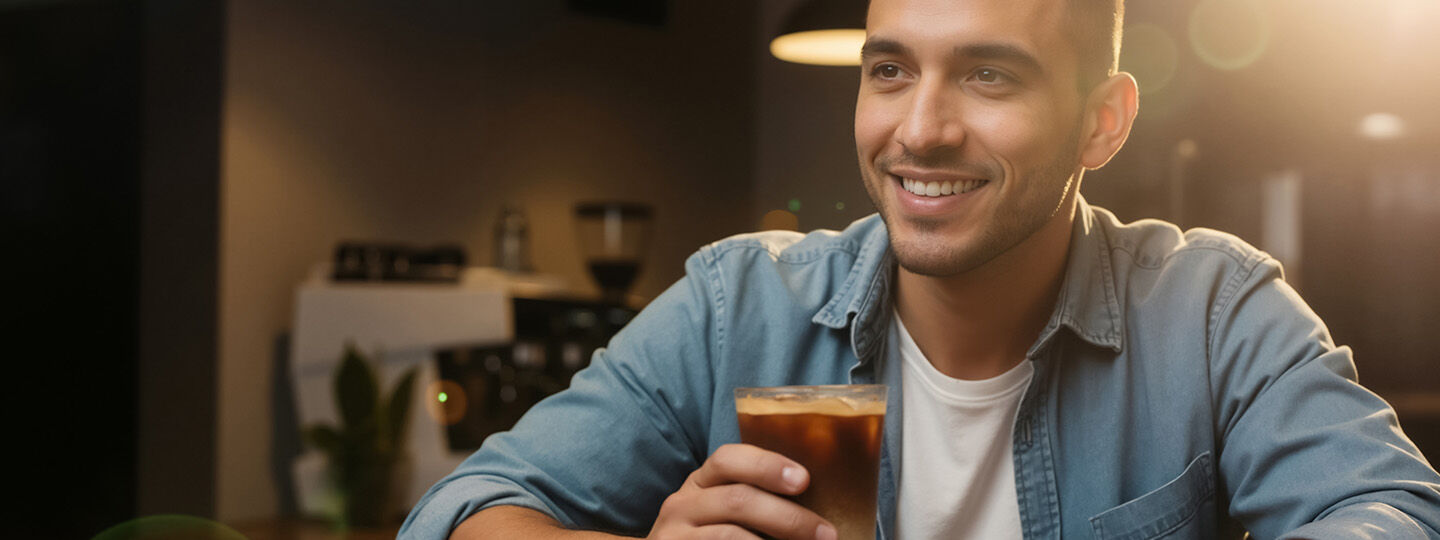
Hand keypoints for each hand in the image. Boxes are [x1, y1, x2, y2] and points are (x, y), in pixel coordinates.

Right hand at [647, 444, 836, 539]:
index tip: (804, 479)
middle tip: (826, 534)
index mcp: (701, 482)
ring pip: (730, 536)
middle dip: (789, 517)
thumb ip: (755, 499)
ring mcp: (674, 535)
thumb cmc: (708, 535)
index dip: (767, 465)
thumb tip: (818, 504)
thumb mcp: (721, 511)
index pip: (728, 459)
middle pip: (738, 500)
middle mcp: (682, 504)